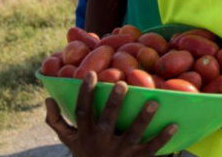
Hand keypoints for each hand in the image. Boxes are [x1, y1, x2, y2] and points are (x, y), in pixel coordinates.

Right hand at [45, 72, 176, 156]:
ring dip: (143, 119)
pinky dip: (163, 138)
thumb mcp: (69, 141)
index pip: (82, 111)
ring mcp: (120, 152)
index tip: (91, 74)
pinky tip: (174, 124)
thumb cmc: (86, 156)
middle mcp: (101, 143)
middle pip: (106, 121)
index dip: (85, 93)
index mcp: (85, 134)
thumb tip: (47, 98)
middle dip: (114, 103)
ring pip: (132, 135)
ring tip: (154, 101)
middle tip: (122, 83)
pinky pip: (151, 149)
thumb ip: (57, 121)